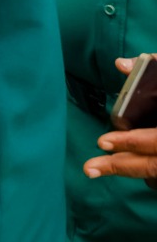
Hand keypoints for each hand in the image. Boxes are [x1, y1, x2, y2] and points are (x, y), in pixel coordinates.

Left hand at [86, 56, 156, 185]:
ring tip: (105, 167)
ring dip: (138, 173)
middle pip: (156, 164)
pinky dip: (156, 176)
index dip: (132, 142)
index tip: (103, 142)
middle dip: (122, 167)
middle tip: (91, 168)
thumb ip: (154, 66)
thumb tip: (121, 64)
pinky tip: (142, 171)